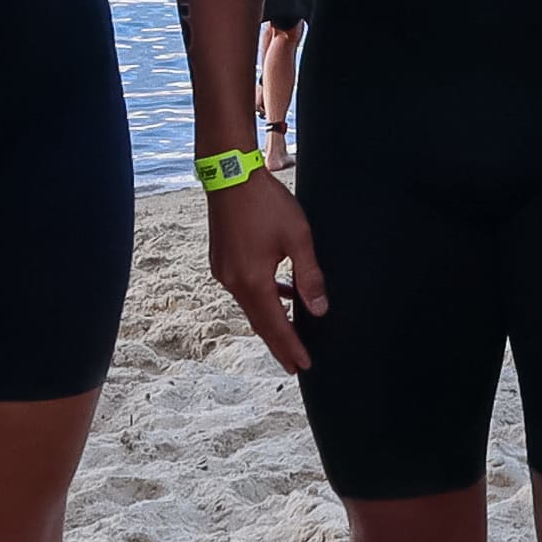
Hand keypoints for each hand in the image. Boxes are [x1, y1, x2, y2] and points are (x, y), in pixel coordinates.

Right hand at [203, 169, 326, 372]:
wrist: (230, 175)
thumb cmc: (266, 204)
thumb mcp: (298, 238)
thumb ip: (309, 276)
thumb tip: (319, 309)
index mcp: (253, 281)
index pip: (275, 325)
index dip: (290, 347)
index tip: (303, 366)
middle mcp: (233, 282)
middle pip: (259, 323)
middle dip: (279, 343)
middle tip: (294, 364)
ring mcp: (223, 272)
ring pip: (251, 307)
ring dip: (271, 321)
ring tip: (291, 334)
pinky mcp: (221, 261)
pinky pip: (244, 290)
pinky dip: (263, 299)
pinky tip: (281, 293)